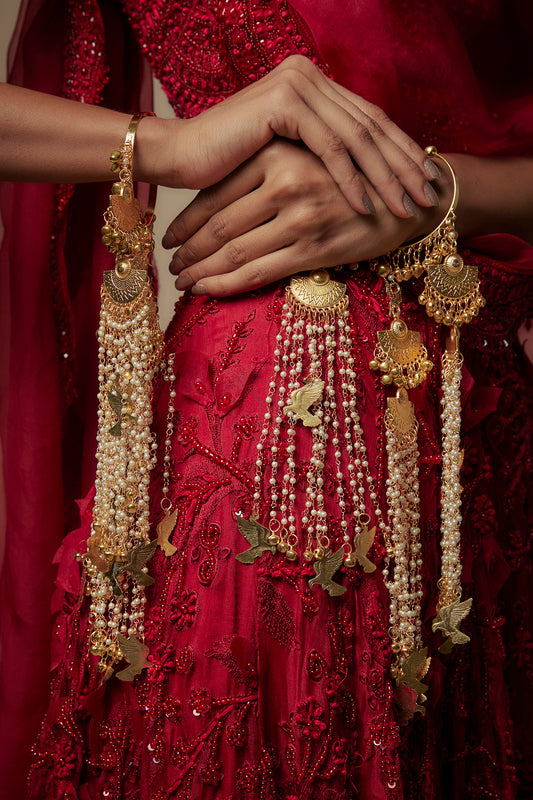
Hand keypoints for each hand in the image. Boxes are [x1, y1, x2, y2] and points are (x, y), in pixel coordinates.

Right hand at [140, 56, 439, 217]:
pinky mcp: (284, 102)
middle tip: (428, 196)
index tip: (424, 183)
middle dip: (403, 165)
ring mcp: (297, 84)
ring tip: (407, 206)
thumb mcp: (287, 156)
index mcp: (313, 84)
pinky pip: (329, 146)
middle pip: (370, 124)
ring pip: (356, 136)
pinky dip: (351, 178)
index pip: (367, 119)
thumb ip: (321, 150)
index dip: (400, 152)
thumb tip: (368, 173)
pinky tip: (367, 204)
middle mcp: (308, 76)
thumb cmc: (229, 165)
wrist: (180, 157)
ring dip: (385, 175)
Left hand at [165, 139, 451, 296]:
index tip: (169, 237)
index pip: (215, 193)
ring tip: (182, 281)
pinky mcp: (314, 248)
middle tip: (170, 265)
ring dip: (200, 270)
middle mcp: (284, 182)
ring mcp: (299, 217)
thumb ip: (264, 170)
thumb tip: (214, 203)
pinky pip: (258, 272)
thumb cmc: (348, 180)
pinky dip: (226, 284)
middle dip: (187, 250)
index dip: (186, 221)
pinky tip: (206, 290)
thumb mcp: (305, 157)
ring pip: (233, 251)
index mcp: (276, 153)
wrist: (405, 199)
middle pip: (218, 225)